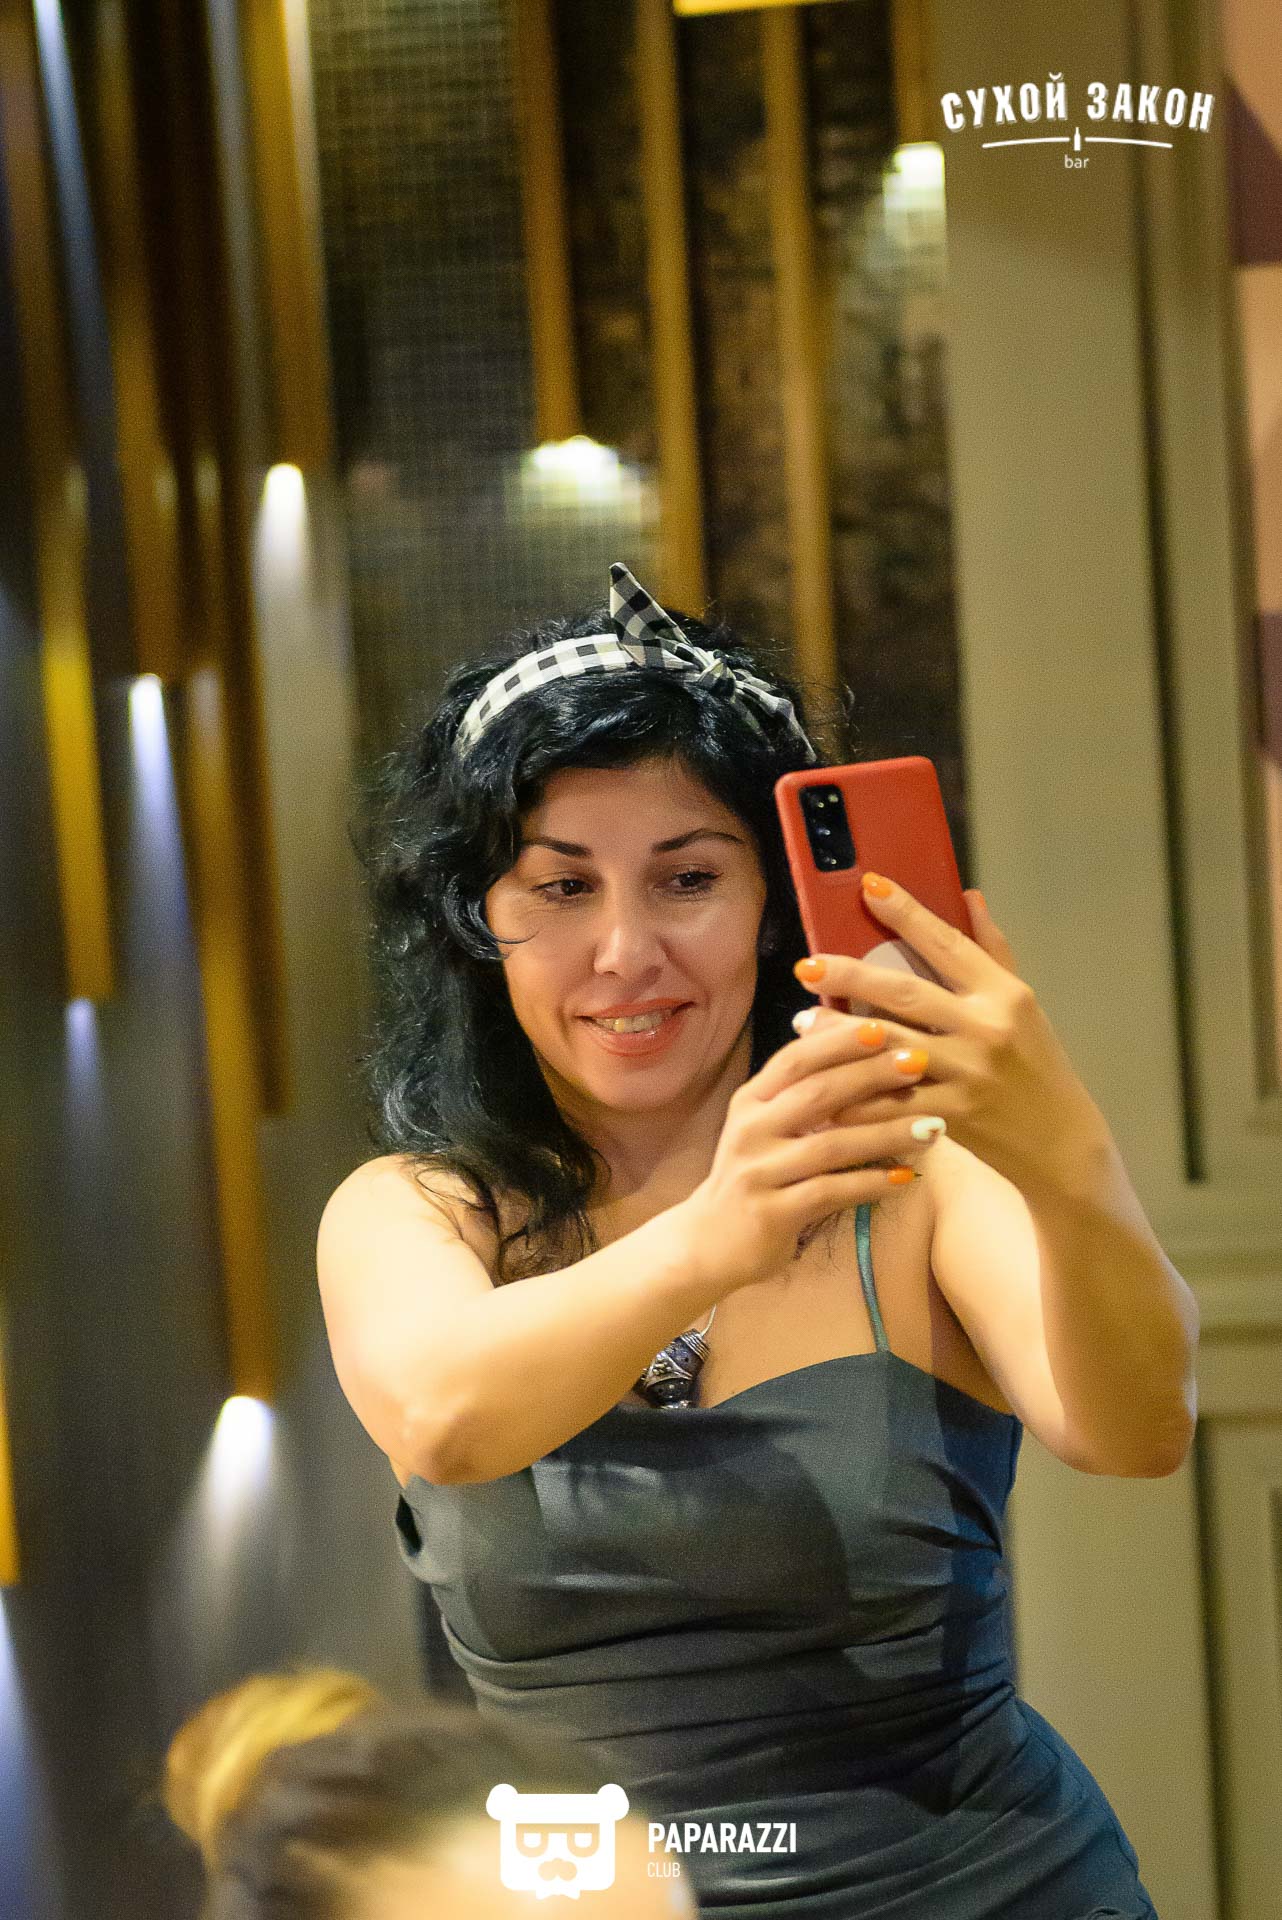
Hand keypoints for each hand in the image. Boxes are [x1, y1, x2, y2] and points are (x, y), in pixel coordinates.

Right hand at [681, 1023, 946, 1294]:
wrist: (708, 1241)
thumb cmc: (752, 1175)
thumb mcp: (763, 1127)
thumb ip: (796, 1091)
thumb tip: (848, 1046)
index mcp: (750, 1102)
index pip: (795, 1059)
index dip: (838, 1042)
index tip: (883, 1029)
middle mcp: (750, 1131)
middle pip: (817, 1094)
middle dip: (872, 1075)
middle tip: (919, 1065)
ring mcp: (759, 1173)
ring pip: (831, 1145)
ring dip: (886, 1133)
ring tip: (932, 1127)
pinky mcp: (772, 1213)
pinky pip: (831, 1192)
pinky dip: (871, 1183)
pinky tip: (906, 1178)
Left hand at [791, 875, 1110, 1191]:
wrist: (1061, 1141)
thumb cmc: (1037, 1064)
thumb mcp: (1023, 1004)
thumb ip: (992, 950)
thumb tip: (969, 896)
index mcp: (1003, 993)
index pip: (948, 943)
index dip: (907, 912)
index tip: (869, 885)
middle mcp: (987, 1027)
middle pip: (907, 993)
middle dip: (852, 974)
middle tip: (807, 964)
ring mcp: (970, 1072)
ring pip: (891, 1046)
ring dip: (841, 1033)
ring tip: (804, 1020)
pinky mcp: (955, 1114)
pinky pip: (894, 1102)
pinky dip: (858, 1096)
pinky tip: (826, 1085)